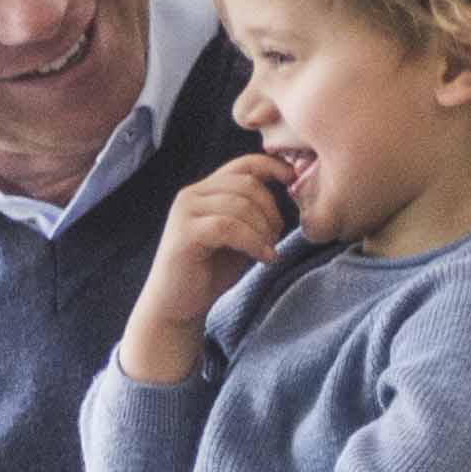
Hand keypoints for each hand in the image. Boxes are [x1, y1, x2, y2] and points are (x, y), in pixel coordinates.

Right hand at [122, 154, 296, 380]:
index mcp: (204, 190)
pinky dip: (253, 242)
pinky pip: (228, 227)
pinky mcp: (184, 233)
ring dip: (263, 230)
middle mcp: (191, 195)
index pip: (243, 165)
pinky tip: (263, 258)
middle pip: (247, 184)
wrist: (176, 307)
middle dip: (271, 210)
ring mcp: (185, 212)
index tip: (294, 180)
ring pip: (240, 205)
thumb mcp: (238, 235)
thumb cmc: (210, 272)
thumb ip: (253, 211)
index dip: (272, 167)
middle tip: (276, 238)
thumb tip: (288, 190)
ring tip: (268, 251)